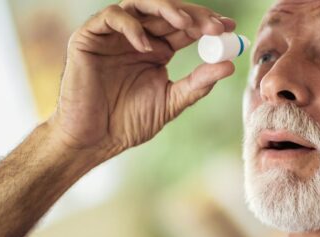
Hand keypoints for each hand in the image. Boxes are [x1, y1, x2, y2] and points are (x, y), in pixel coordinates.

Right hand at [48, 0, 235, 157]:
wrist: (93, 140)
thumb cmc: (128, 123)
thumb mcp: (171, 101)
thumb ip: (198, 84)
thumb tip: (230, 66)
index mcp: (157, 49)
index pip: (185, 27)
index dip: (207, 23)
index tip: (229, 28)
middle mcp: (138, 37)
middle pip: (168, 11)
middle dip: (194, 15)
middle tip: (215, 26)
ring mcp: (113, 35)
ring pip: (141, 4)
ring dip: (167, 9)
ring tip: (188, 24)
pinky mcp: (89, 37)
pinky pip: (112, 17)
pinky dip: (132, 27)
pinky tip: (148, 47)